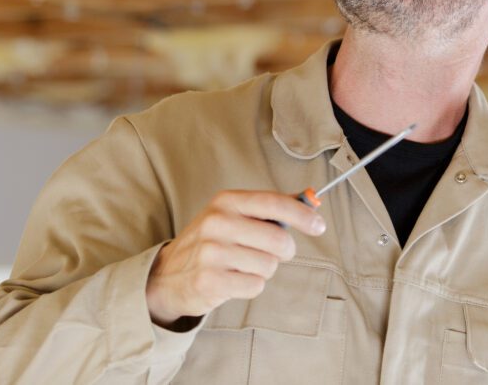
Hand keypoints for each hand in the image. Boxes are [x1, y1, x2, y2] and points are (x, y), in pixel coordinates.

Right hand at [145, 189, 326, 326]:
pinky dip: (251, 286)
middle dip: (284, 251)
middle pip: (278, 239)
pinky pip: (255, 285)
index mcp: (226, 201)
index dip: (302, 215)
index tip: (319, 226)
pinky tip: (234, 280)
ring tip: (243, 266)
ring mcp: (211, 252)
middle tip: (272, 253)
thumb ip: (270, 209)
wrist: (168, 275)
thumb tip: (311, 202)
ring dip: (264, 270)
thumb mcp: (233, 215)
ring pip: (269, 265)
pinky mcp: (210, 281)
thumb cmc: (212, 242)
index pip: (273, 202)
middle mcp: (217, 223)